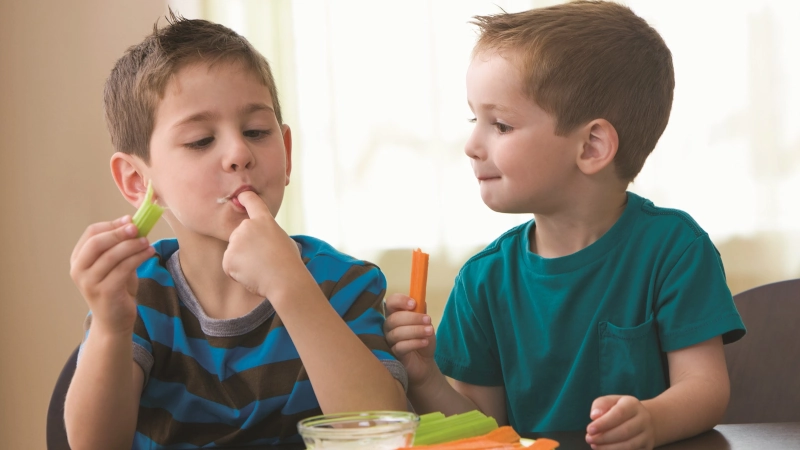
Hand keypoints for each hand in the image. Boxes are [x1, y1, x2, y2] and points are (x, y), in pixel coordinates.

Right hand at [70, 215, 154, 334]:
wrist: (114, 321)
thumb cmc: (116, 288)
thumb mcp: (115, 264)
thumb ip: (119, 245)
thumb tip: (132, 221)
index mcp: (78, 259)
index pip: (91, 233)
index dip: (112, 225)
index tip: (130, 220)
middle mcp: (79, 270)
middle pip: (97, 242)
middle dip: (119, 233)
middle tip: (138, 228)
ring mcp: (90, 283)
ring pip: (112, 256)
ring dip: (132, 245)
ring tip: (147, 241)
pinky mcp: (105, 292)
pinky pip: (123, 269)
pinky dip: (138, 258)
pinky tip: (149, 252)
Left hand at [222, 191, 305, 298]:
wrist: (284, 280)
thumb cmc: (289, 263)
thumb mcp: (282, 240)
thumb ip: (268, 234)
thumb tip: (262, 240)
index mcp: (264, 220)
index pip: (252, 202)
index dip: (245, 198)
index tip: (241, 196)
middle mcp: (247, 226)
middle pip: (240, 235)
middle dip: (246, 247)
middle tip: (262, 259)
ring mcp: (236, 242)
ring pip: (234, 251)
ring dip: (242, 261)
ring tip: (259, 269)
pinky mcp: (228, 258)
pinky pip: (229, 265)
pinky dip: (237, 273)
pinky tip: (252, 275)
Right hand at [383, 293, 437, 387]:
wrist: (425, 363)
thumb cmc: (422, 340)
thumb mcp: (425, 324)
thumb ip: (421, 311)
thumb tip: (419, 299)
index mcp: (395, 315)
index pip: (391, 302)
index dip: (400, 300)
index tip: (413, 304)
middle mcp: (389, 327)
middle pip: (393, 318)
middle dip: (412, 318)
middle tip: (428, 319)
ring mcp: (389, 341)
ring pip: (397, 333)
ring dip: (416, 330)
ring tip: (429, 331)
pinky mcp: (392, 355)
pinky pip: (400, 347)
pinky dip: (414, 343)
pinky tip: (425, 342)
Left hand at [586, 395, 655, 449]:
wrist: (643, 420)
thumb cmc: (621, 410)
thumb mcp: (610, 402)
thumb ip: (600, 405)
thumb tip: (594, 416)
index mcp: (633, 405)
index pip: (619, 414)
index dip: (603, 423)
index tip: (589, 429)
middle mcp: (644, 419)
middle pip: (624, 431)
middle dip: (604, 437)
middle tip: (589, 438)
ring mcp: (647, 435)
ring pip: (629, 445)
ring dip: (609, 448)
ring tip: (594, 445)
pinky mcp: (647, 447)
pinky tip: (605, 449)